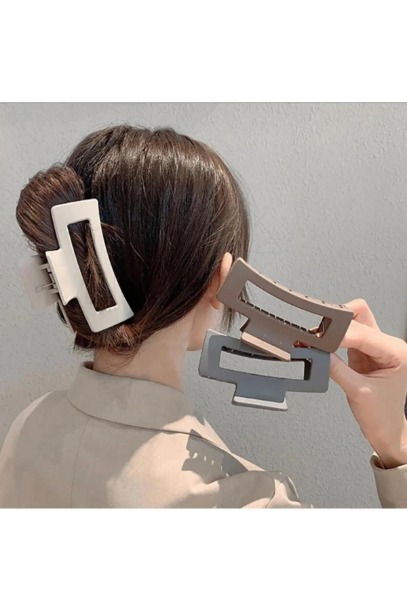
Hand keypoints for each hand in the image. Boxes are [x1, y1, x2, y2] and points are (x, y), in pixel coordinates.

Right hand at [327, 299, 406, 467]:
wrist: (386, 429)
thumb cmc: (382, 415)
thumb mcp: (356, 391)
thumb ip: (336, 368)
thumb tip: (318, 352)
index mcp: (396, 352)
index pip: (363, 332)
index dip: (338, 334)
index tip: (319, 338)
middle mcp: (389, 345)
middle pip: (359, 316)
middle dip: (336, 325)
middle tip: (318, 337)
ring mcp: (377, 346)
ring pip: (353, 321)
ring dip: (335, 330)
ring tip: (320, 342)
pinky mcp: (365, 351)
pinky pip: (348, 335)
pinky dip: (335, 338)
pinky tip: (326, 347)